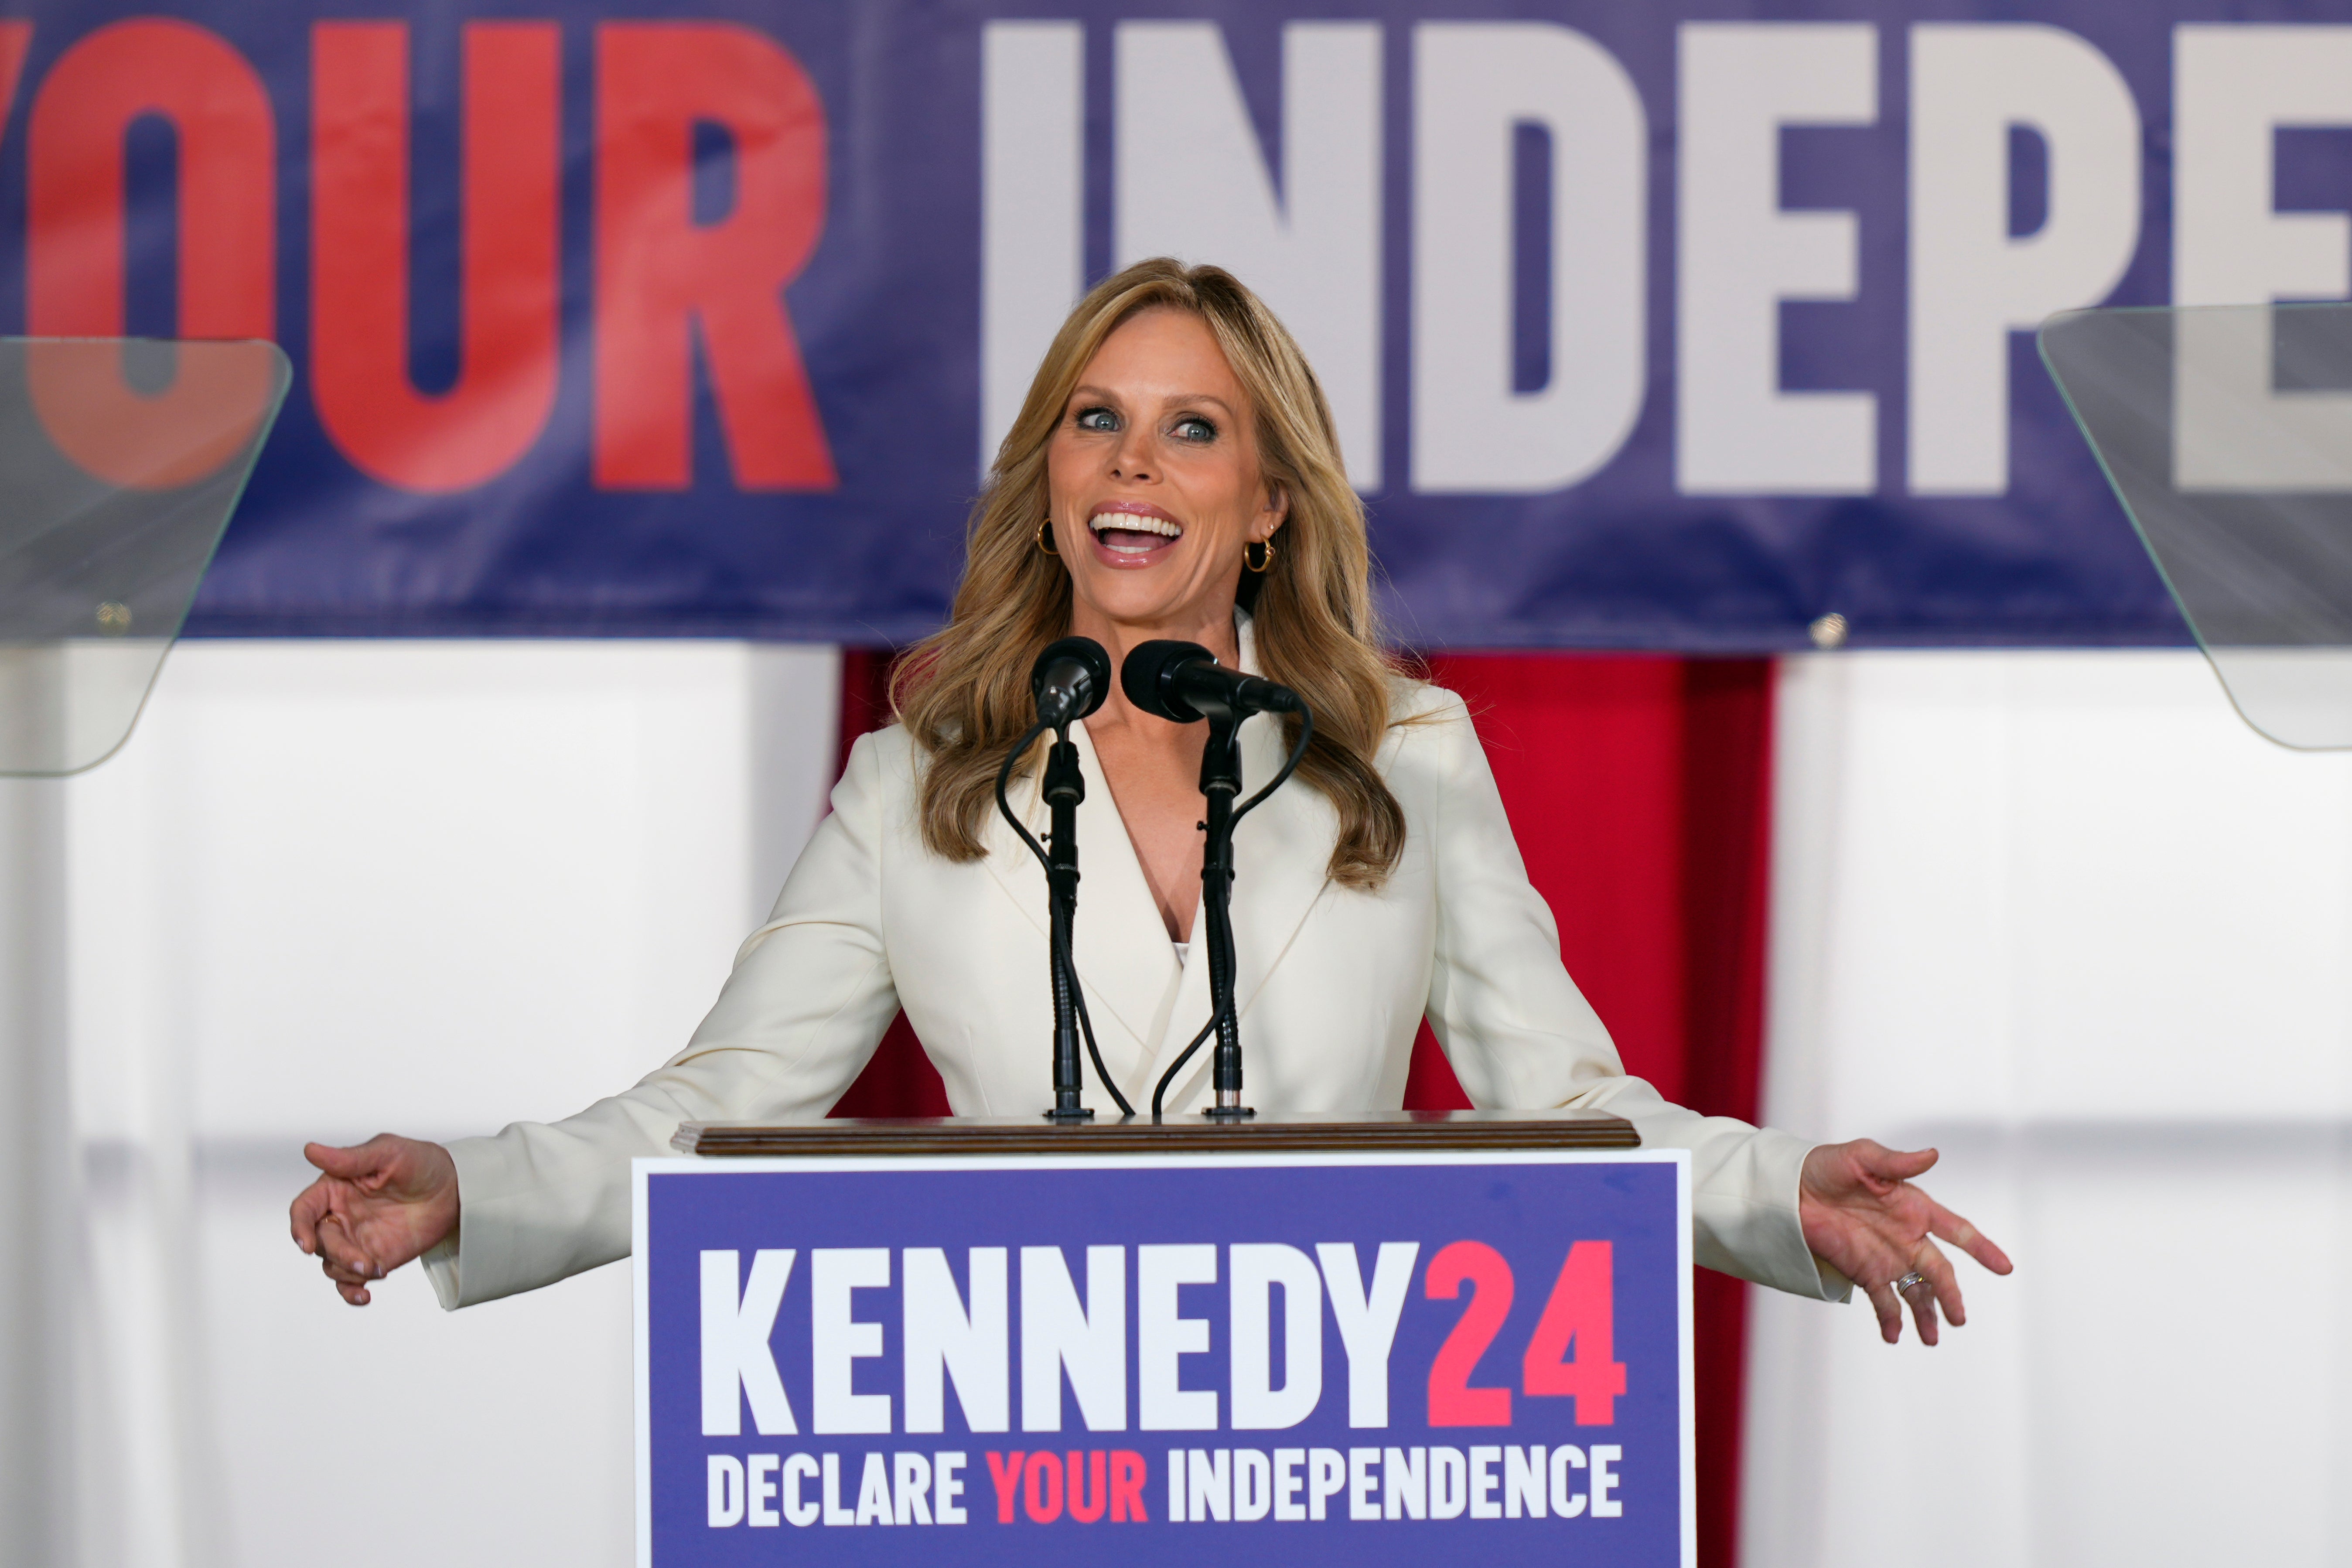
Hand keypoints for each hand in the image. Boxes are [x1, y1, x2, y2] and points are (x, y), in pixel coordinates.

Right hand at [288, 1135, 459, 1305]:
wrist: (455, 1189)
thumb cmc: (420, 1162)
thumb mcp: (388, 1152)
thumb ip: (349, 1158)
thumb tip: (310, 1150)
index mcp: (335, 1188)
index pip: (304, 1209)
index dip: (299, 1227)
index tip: (306, 1245)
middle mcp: (340, 1216)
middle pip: (319, 1242)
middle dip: (338, 1255)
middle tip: (365, 1261)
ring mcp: (355, 1240)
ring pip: (332, 1264)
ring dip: (348, 1273)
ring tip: (377, 1269)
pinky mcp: (373, 1258)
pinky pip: (350, 1281)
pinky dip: (351, 1292)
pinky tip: (365, 1296)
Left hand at [1799, 1139, 2012, 1345]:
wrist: (1790, 1189)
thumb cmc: (1828, 1166)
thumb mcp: (1862, 1157)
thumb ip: (1897, 1161)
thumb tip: (1932, 1154)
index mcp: (1914, 1208)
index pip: (1957, 1230)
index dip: (1982, 1248)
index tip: (2004, 1267)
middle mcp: (1907, 1237)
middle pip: (1939, 1271)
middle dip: (1951, 1295)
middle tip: (1959, 1318)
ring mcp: (1887, 1257)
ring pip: (1916, 1291)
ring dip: (1925, 1314)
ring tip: (1930, 1338)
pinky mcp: (1864, 1271)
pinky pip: (1883, 1300)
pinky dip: (1890, 1319)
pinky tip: (1893, 1335)